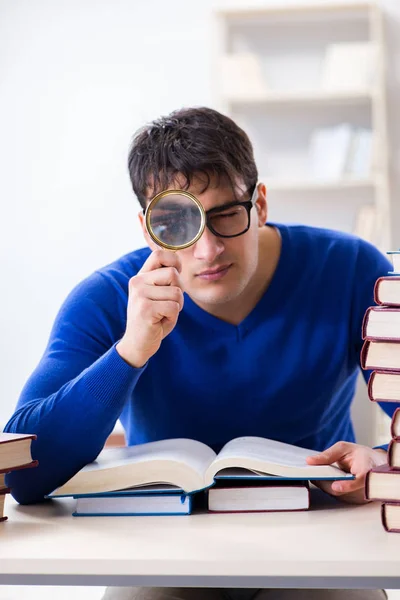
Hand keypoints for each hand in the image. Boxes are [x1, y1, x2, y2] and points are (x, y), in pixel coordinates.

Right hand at [116, 249, 183, 367]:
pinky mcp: (145, 308)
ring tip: (162, 315)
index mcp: (141, 276)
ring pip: (177, 292)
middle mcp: (137, 282)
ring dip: (176, 307)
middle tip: (167, 305)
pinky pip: (174, 307)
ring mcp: (140, 295)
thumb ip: (165, 280)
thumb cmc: (153, 320)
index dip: (174, 262)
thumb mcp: (158, 295)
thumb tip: (179, 263)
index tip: (176, 275)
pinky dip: (172, 318)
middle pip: (173, 274)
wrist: (137, 344)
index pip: (159, 254)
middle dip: (178, 292)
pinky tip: (160, 323)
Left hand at [306, 441, 387, 503]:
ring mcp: (361, 496)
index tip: (336, 486)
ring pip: (338, 495)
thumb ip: (328, 455)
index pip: (361, 480)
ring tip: (316, 474)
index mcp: (368, 469)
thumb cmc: (360, 455)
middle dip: (325, 482)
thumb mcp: (344, 448)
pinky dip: (328, 488)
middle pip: (343, 490)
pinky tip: (323, 479)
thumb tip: (310, 461)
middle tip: (310, 473)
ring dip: (325, 485)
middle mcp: (367, 486)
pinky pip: (338, 496)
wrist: (375, 465)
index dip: (349, 485)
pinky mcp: (354, 501)